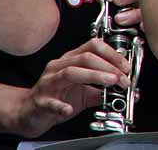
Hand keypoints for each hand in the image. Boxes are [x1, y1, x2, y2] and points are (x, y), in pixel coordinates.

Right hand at [10, 39, 130, 137]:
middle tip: (122, 78)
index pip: (93, 46)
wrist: (31, 112)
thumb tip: (124, 90)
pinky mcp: (40, 101)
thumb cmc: (59, 97)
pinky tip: (70, 109)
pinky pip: (50, 101)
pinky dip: (60, 105)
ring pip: (71, 72)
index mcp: (71, 60)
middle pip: (85, 57)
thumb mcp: (86, 91)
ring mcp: (48, 82)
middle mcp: (59, 66)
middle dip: (108, 66)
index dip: (112, 54)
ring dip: (94, 76)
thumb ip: (104, 89)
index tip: (126, 66)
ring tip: (110, 82)